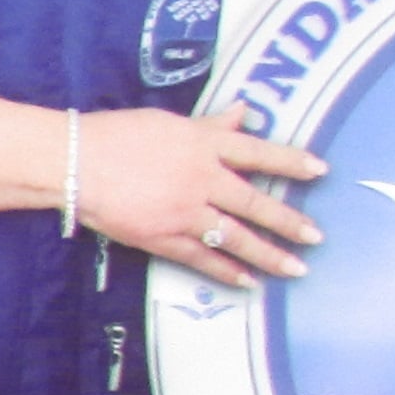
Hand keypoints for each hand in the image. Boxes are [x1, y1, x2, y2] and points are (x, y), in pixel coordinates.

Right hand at [80, 106, 325, 287]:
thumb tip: (246, 113)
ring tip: (296, 269)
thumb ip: (211, 125)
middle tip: (318, 237)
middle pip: (255, 203)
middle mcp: (202, 178)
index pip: (259, 153)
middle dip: (290, 221)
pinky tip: (248, 282)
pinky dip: (227, 271)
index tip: (321, 171)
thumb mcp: (170, 123)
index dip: (292, 162)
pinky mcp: (164, 237)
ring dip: (269, 254)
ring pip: (236, 237)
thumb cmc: (118, 135)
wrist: (74, 163)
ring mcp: (184, 211)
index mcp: (204, 144)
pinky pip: (203, 258)